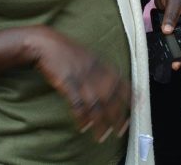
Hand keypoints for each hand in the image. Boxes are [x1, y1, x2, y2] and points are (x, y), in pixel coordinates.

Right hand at [29, 27, 130, 142]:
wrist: (44, 44)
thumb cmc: (65, 51)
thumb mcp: (87, 56)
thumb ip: (99, 70)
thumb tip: (110, 87)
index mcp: (101, 64)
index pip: (121, 82)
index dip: (129, 98)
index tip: (135, 110)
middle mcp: (94, 71)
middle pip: (111, 98)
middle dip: (117, 117)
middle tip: (120, 131)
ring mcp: (80, 77)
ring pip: (96, 105)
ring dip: (100, 123)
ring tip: (102, 136)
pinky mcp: (66, 83)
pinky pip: (77, 104)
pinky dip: (81, 117)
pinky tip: (83, 127)